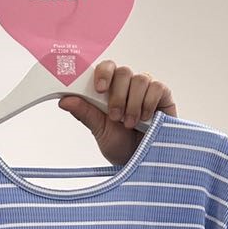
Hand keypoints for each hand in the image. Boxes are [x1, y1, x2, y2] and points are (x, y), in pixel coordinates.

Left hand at [58, 61, 176, 166]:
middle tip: (116, 117)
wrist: (141, 161)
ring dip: (133, 104)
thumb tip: (64, 100)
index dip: (103, 73)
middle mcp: (129, 85)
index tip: (99, 89)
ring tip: (130, 124)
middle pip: (123, 72)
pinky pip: (156, 87)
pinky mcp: (163, 95)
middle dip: (118, 96)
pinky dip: (148, 104)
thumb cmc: (120, 145)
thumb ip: (85, 113)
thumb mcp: (99, 130)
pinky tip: (146, 119)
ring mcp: (146, 88)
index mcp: (111, 89)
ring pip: (140, 79)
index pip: (107, 67)